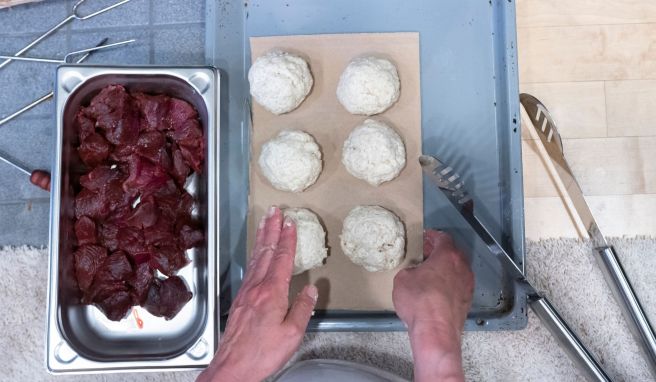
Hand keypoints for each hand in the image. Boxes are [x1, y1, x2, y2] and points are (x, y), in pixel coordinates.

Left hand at [198, 207, 317, 381]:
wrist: (232, 368)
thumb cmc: (262, 354)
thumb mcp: (292, 334)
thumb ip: (302, 308)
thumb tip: (311, 290)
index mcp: (271, 292)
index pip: (281, 258)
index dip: (287, 239)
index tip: (290, 222)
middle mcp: (256, 287)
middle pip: (265, 251)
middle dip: (271, 229)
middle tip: (274, 210)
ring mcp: (245, 292)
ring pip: (255, 258)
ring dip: (262, 238)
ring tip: (266, 223)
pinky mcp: (240, 300)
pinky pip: (250, 269)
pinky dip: (256, 254)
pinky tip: (258, 253)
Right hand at [393, 230, 473, 381]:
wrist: (436, 331)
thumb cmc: (420, 302)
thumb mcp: (402, 278)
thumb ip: (410, 270)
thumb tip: (415, 273)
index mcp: (447, 256)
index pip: (443, 238)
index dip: (433, 236)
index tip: (426, 236)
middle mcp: (462, 268)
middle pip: (453, 253)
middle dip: (439, 252)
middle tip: (426, 253)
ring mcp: (467, 285)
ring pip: (457, 270)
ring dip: (445, 269)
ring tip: (430, 272)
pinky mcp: (466, 301)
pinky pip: (457, 285)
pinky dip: (448, 283)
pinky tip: (436, 290)